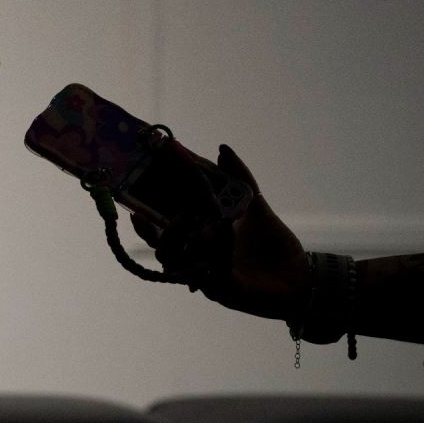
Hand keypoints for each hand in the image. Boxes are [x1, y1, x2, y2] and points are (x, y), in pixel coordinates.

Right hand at [132, 145, 307, 320]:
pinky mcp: (224, 292)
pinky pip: (211, 275)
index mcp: (199, 243)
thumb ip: (239, 178)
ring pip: (179, 265)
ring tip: (209, 228)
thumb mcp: (255, 206)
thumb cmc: (273, 246)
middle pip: (163, 252)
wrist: (301, 276)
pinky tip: (228, 234)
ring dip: (190, 244)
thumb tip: (222, 149)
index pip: (162, 235)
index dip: (146, 226)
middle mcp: (198, 262)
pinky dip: (217, 253)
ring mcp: (209, 279)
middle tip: (184, 214)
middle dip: (167, 233)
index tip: (139, 209)